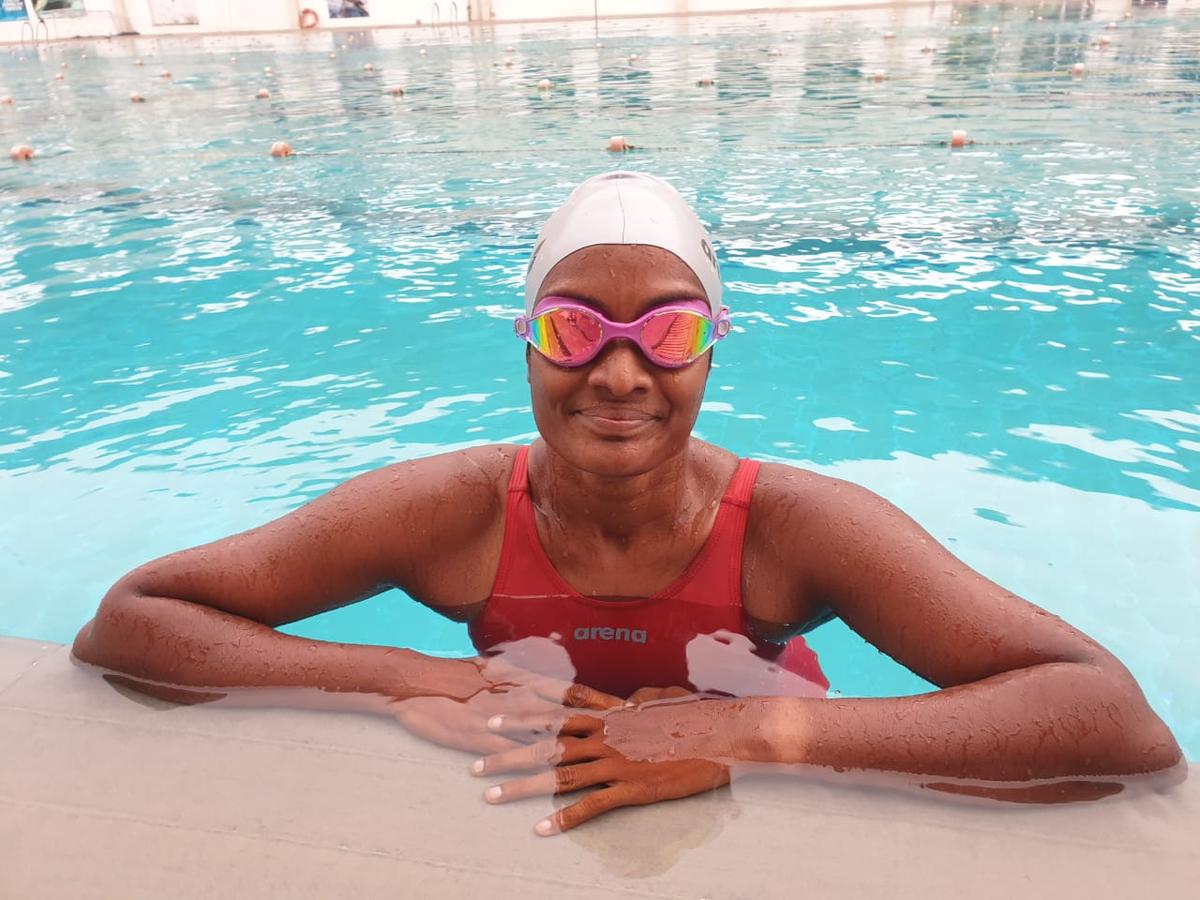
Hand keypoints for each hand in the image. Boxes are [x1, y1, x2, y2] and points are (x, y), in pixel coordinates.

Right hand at [386, 655, 624, 754]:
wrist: (421, 684)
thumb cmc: (459, 675)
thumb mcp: (498, 669)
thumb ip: (527, 674)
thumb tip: (551, 670)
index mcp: (527, 681)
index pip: (575, 692)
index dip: (603, 703)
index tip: (629, 711)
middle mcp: (522, 700)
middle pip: (570, 719)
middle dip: (600, 734)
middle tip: (628, 746)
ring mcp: (504, 723)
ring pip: (546, 744)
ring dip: (574, 759)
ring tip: (602, 773)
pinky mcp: (484, 743)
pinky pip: (513, 761)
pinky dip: (533, 775)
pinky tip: (551, 789)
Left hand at [472, 696, 739, 834]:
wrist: (725, 735)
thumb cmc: (698, 716)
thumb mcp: (664, 699)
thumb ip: (638, 699)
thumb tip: (629, 700)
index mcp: (611, 714)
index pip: (558, 712)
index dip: (523, 715)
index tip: (493, 719)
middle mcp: (606, 735)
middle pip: (546, 745)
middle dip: (507, 755)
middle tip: (476, 767)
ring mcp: (617, 762)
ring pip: (559, 775)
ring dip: (522, 788)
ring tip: (491, 797)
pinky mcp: (632, 788)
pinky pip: (591, 806)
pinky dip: (564, 819)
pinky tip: (541, 829)